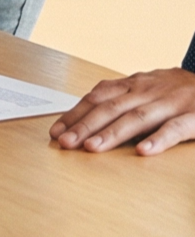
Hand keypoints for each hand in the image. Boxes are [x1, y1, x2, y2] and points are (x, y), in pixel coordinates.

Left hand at [50, 69, 194, 155]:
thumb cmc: (178, 89)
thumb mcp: (146, 86)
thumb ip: (121, 97)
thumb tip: (85, 114)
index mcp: (134, 85)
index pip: (98, 97)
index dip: (75, 113)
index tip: (55, 130)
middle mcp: (148, 92)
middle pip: (111, 108)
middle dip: (84, 126)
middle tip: (64, 142)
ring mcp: (171, 104)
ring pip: (137, 118)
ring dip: (112, 134)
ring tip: (92, 148)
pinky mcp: (194, 117)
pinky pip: (174, 129)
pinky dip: (158, 140)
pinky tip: (143, 152)